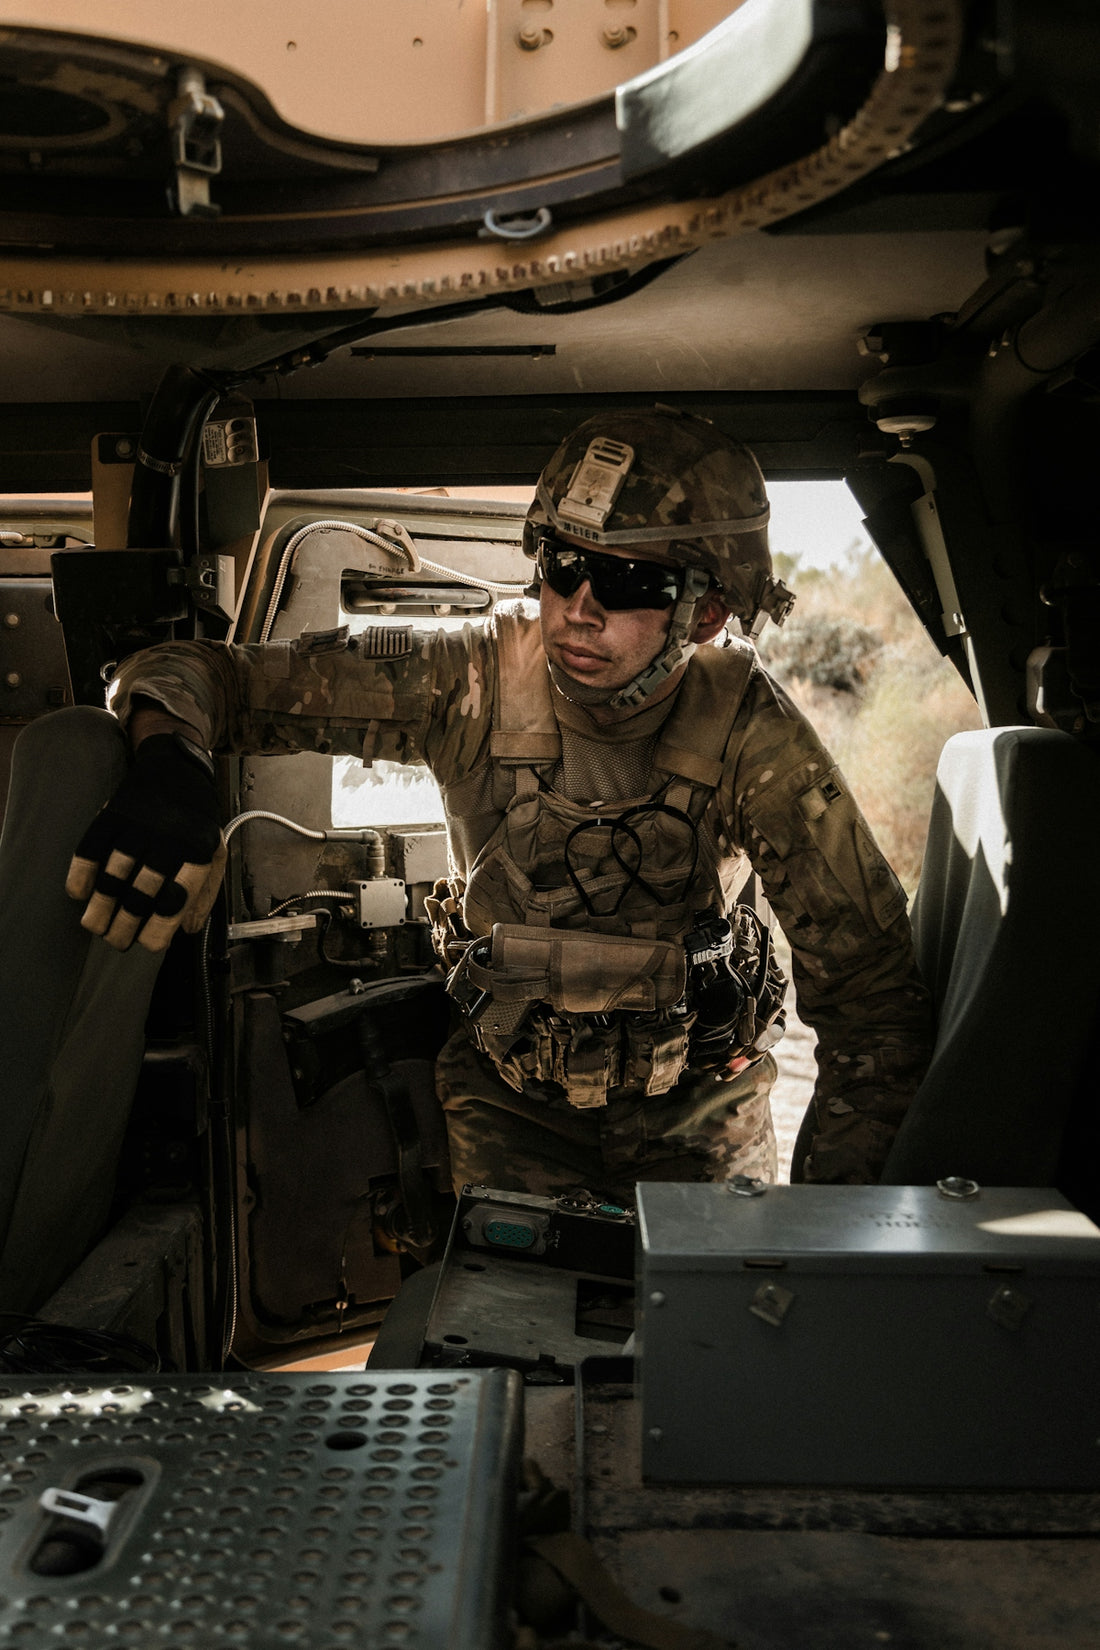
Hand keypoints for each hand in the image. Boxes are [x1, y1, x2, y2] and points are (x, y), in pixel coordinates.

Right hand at [65, 732, 224, 951]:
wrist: (175, 767)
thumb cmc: (196, 820)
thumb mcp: (214, 851)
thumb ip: (204, 891)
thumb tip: (186, 931)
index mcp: (199, 850)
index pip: (178, 897)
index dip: (160, 926)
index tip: (148, 946)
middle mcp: (170, 837)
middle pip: (142, 891)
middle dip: (126, 924)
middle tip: (116, 942)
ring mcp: (140, 824)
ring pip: (114, 874)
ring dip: (101, 907)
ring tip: (95, 927)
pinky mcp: (114, 813)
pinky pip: (91, 848)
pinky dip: (81, 874)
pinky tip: (78, 894)